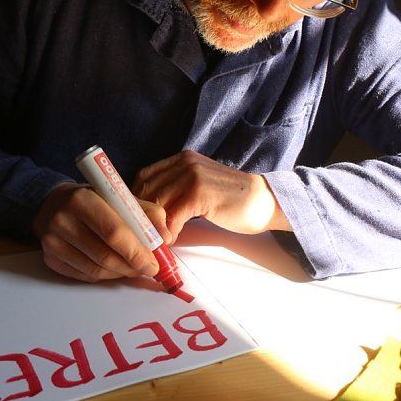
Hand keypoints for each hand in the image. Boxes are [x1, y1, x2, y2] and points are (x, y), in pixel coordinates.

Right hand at [32, 182, 169, 282]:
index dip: (136, 252)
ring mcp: (53, 242)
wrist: (52, 203)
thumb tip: (166, 238)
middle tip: (148, 269)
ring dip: (121, 273)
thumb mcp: (120, 196)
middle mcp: (63, 220)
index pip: (113, 232)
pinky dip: (105, 276)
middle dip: (132, 267)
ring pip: (96, 270)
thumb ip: (147, 213)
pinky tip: (114, 268)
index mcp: (82, 199)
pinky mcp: (50, 258)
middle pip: (105, 256)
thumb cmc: (93, 199)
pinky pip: (84, 276)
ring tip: (134, 268)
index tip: (154, 263)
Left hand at [132, 150, 289, 238]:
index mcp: (182, 159)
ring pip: (157, 203)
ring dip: (153, 226)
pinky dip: (168, 230)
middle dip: (140, 215)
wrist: (264, 201)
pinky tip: (171, 239)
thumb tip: (149, 213)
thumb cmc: (231, 200)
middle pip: (146, 189)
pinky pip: (172, 214)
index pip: (144, 176)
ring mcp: (192, 175)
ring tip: (155, 240)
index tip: (136, 219)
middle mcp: (184, 163)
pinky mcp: (200, 193)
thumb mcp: (199, 187)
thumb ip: (177, 191)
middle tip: (141, 235)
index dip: (135, 200)